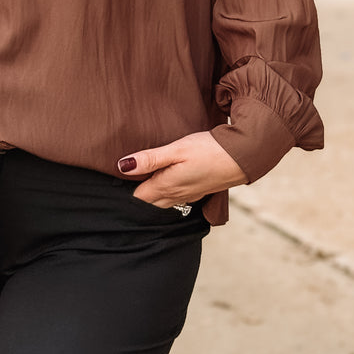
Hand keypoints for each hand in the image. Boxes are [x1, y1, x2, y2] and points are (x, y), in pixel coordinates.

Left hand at [118, 131, 246, 208]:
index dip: (123, 193)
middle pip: (148, 204)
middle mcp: (176, 196)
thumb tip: (122, 166)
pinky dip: (165, 195)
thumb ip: (150, 159)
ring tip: (139, 187)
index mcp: (166, 186)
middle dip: (135, 199)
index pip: (137, 198)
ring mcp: (189, 196)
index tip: (110, 187)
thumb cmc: (209, 150)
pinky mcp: (199, 191)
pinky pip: (176, 199)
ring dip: (150, 197)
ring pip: (162, 203)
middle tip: (120, 190)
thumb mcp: (176, 149)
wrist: (243, 158)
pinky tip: (165, 185)